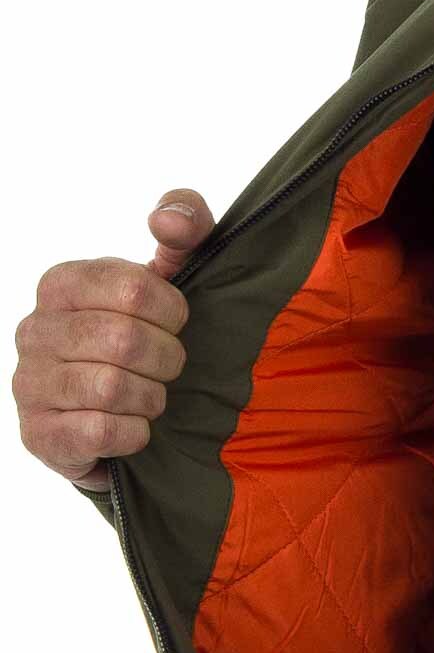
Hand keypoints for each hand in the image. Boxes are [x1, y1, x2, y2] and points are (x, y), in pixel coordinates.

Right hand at [12, 189, 214, 491]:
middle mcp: (34, 329)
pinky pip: (97, 432)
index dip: (173, 312)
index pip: (133, 287)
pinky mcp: (37, 433)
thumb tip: (166, 218)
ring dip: (151, 398)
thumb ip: (185, 228)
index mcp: (62, 283)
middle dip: (166, 359)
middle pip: (123, 340)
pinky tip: (133, 427)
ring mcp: (28, 382)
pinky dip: (132, 433)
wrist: (122, 412)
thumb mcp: (174, 274)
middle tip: (170, 367)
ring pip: (109, 388)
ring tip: (152, 396)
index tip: (177, 324)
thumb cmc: (147, 334)